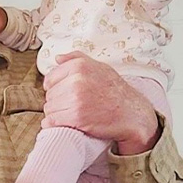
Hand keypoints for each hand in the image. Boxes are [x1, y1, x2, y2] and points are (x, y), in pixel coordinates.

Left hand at [42, 53, 159, 153]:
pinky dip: (55, 124)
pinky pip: (52, 121)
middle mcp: (77, 80)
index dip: (56, 89)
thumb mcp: (100, 67)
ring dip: (57, 114)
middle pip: (50, 95)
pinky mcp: (77, 117)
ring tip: (72, 115)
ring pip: (49, 109)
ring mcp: (76, 99)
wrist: (132, 114)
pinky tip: (67, 123)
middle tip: (72, 106)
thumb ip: (77, 59)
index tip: (66, 94)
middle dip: (58, 102)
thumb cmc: (116, 91)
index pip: (50, 79)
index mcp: (80, 66)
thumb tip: (57, 58)